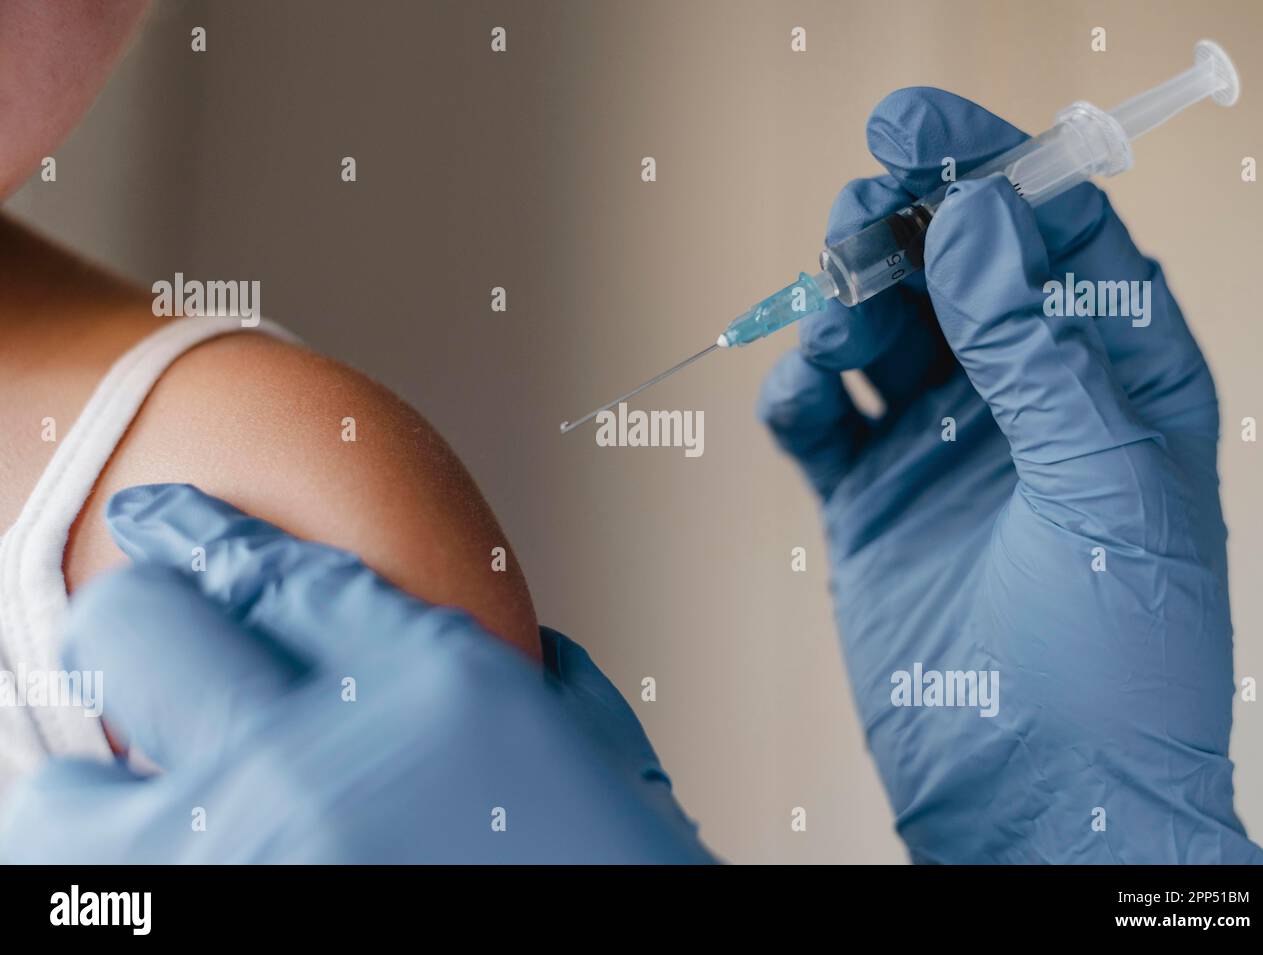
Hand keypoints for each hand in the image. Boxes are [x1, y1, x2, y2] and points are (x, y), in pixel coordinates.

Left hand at [0, 484, 711, 862]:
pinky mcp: (219, 929)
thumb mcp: (583, 744)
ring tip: (130, 773)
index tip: (164, 523)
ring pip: (62, 790)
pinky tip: (140, 848)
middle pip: (142, 625)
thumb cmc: (609, 868)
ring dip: (97, 771)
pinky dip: (107, 858)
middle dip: (141, 617)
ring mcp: (245, 864)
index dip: (201, 534)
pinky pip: (93, 887)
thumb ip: (505, 670)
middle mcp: (315, 762)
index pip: (266, 568)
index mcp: (430, 682)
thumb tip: (458, 637)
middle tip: (154, 639)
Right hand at [757, 89, 1262, 862]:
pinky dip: (801, 391)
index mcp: (1118, 382)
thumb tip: (981, 218)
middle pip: (957, 271)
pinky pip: (822, 420)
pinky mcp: (873, 504)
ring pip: (882, 332)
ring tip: (830, 292)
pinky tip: (801, 390)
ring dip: (848, 297)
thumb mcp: (1103, 484)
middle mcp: (1028, 404)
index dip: (993, 170)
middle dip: (907, 224)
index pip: (1058, 237)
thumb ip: (1038, 348)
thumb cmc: (1118, 657)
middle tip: (860, 205)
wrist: (1041, 801)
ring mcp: (944, 452)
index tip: (920, 127)